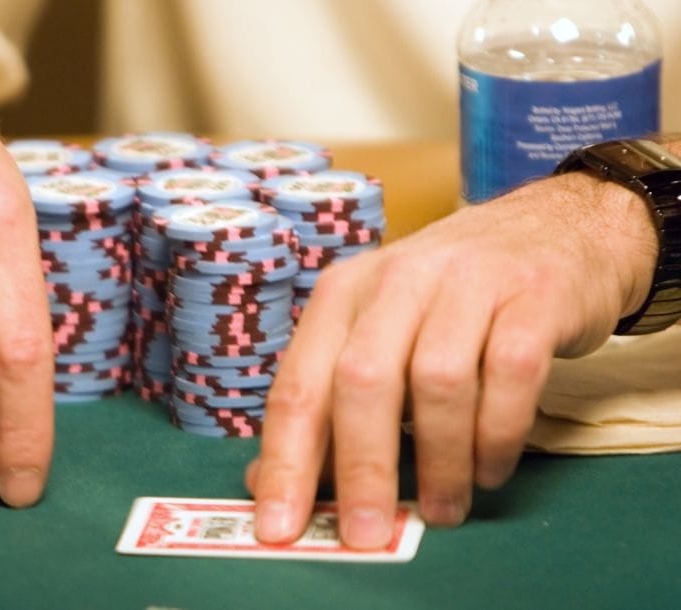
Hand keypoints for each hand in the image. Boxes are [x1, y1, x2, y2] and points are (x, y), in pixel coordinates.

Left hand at [246, 172, 657, 547]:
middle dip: (361, 469)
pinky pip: (511, 374)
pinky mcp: (533, 296)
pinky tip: (490, 469)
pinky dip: (498, 435)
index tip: (279, 526)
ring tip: (444, 509)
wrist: (554, 226)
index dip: (286, 461)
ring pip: (437, 381)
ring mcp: (468, 281)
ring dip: (440, 461)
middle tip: (367, 534)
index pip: (299, 384)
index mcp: (343, 293)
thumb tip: (271, 481)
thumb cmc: (449, 299)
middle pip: (362, 381)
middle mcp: (397, 279)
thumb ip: (329, 402)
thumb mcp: (379, 333)